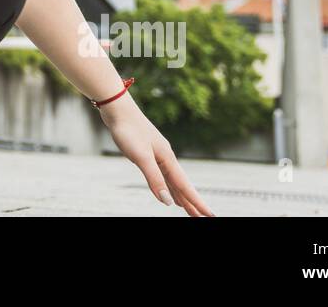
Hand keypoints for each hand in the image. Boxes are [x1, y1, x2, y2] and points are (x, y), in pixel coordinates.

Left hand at [98, 96, 215, 215]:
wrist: (117, 109)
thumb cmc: (128, 131)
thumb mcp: (141, 157)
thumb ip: (154, 179)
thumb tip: (168, 202)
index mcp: (168, 159)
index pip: (185, 186)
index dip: (197, 202)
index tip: (210, 216)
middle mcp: (166, 158)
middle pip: (182, 185)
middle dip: (192, 202)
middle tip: (204, 218)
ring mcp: (157, 155)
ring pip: (172, 181)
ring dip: (181, 196)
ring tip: (189, 210)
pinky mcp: (147, 153)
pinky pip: (162, 175)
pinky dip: (168, 186)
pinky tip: (167, 191)